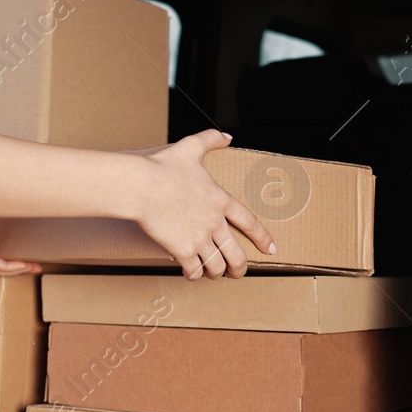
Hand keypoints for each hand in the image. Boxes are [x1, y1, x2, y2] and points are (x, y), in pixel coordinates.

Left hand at [0, 208, 42, 276]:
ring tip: (33, 267)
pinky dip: (9, 266)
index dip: (19, 248)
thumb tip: (16, 181)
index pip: (3, 244)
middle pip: (3, 258)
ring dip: (17, 269)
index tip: (34, 244)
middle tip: (39, 263)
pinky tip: (22, 265)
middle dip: (22, 264)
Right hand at [130, 129, 275, 280]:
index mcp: (220, 200)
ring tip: (212, 273)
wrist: (141, 186)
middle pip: (237, 254)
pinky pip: (194, 271)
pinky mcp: (182, 250)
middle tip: (238, 273)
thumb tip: (226, 136)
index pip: (250, 222)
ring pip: (217, 267)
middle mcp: (214, 222)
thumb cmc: (162, 167)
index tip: (270, 249)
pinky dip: (194, 275)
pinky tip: (190, 273)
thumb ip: (210, 140)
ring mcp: (199, 238)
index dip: (262, 238)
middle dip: (240, 269)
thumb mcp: (190, 148)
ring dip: (216, 272)